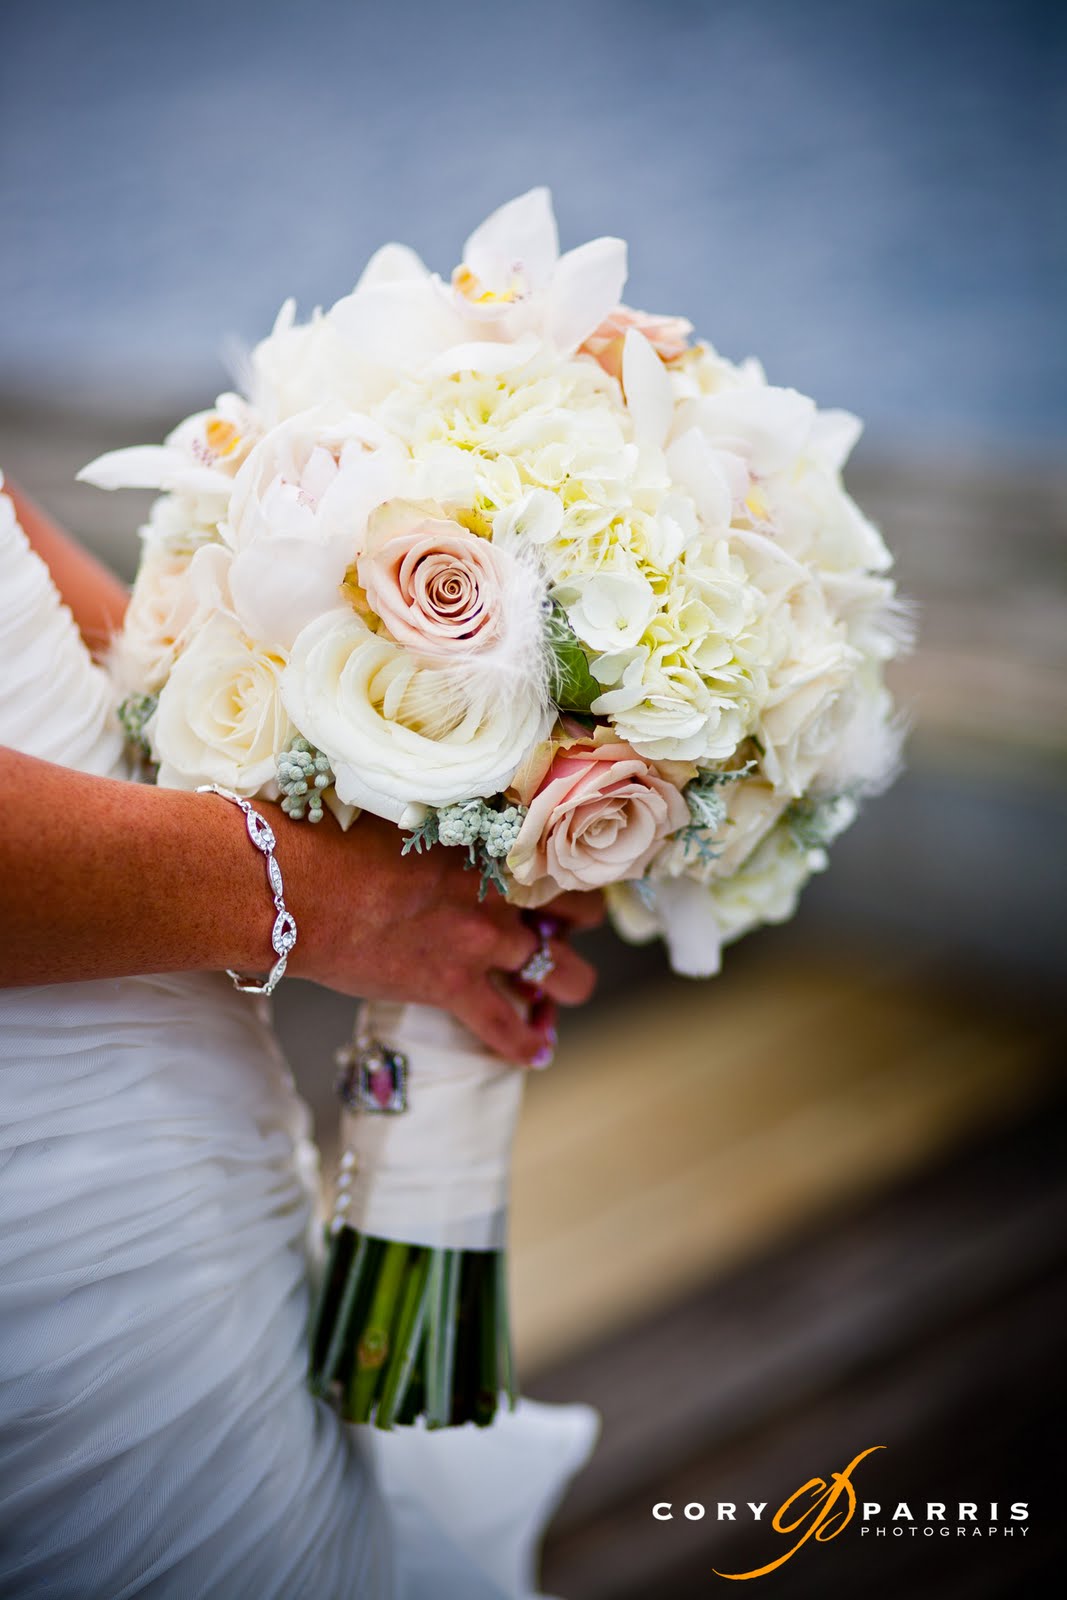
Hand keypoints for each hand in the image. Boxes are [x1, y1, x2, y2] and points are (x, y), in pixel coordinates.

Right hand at [285, 810, 602, 1063]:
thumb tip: (439, 816)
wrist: (299, 890)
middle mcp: (496, 894)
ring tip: (568, 989)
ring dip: (570, 982)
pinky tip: (536, 1053)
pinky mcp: (453, 988)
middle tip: (567, 929)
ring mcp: (480, 944)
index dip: (565, 865)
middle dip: (577, 924)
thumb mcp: (401, 814)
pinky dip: (522, 1044)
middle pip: (574, 914)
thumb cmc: (333, 842)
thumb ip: (437, 821)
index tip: (561, 872)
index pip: (554, 854)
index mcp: (486, 844)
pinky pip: (504, 1026)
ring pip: (561, 974)